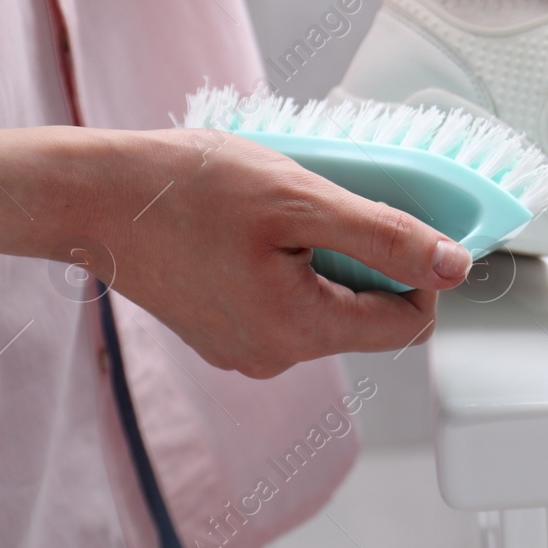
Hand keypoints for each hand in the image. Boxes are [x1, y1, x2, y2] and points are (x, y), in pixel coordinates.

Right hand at [0, 124, 471, 377]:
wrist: (91, 196)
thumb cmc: (189, 188)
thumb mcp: (302, 198)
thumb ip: (385, 236)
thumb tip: (456, 267)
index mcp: (299, 332)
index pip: (409, 324)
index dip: (418, 269)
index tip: (391, 218)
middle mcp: (274, 358)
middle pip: (370, 317)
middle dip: (368, 258)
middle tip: (329, 203)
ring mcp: (243, 351)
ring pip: (328, 307)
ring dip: (328, 258)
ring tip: (284, 212)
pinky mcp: (221, 333)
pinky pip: (286, 305)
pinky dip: (290, 265)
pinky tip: (256, 228)